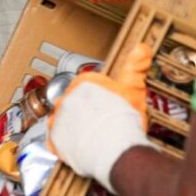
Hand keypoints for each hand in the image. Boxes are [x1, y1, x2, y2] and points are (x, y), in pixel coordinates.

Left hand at [47, 44, 153, 192]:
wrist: (112, 147)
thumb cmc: (122, 118)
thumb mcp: (133, 87)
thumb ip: (135, 67)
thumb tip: (141, 48)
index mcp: (82, 83)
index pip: (86, 84)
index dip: (98, 95)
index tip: (104, 103)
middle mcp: (65, 99)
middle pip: (73, 102)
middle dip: (84, 110)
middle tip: (99, 120)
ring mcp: (58, 119)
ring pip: (63, 120)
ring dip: (73, 126)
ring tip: (91, 134)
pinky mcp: (54, 140)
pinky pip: (56, 140)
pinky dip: (65, 143)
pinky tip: (78, 146)